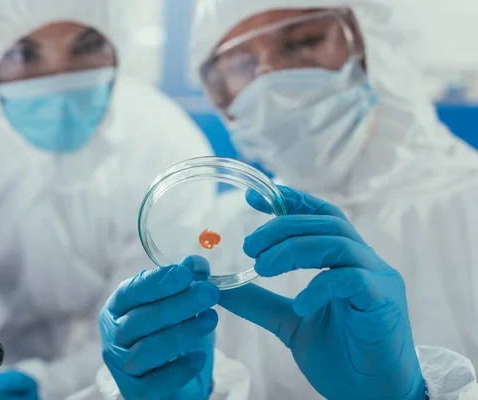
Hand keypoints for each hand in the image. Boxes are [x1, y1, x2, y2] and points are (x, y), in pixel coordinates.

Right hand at [99, 260, 218, 399]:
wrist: (174, 380)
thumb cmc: (172, 332)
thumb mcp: (181, 304)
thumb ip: (187, 282)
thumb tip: (196, 262)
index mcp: (118, 307)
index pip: (131, 292)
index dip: (158, 282)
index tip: (186, 273)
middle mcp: (114, 335)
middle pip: (140, 320)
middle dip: (177, 305)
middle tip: (208, 293)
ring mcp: (121, 366)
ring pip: (145, 351)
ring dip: (180, 334)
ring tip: (211, 320)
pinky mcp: (135, 393)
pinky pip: (153, 384)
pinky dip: (177, 371)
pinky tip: (199, 357)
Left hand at [218, 186, 425, 399]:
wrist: (374, 396)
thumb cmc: (340, 355)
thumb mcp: (290, 321)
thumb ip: (260, 300)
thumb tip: (220, 287)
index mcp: (344, 260)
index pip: (319, 216)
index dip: (289, 200)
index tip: (252, 197)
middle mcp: (364, 261)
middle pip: (324, 223)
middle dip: (281, 227)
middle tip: (249, 246)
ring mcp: (378, 278)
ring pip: (337, 242)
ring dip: (295, 249)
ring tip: (262, 268)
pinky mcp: (385, 301)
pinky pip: (352, 279)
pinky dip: (320, 286)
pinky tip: (299, 304)